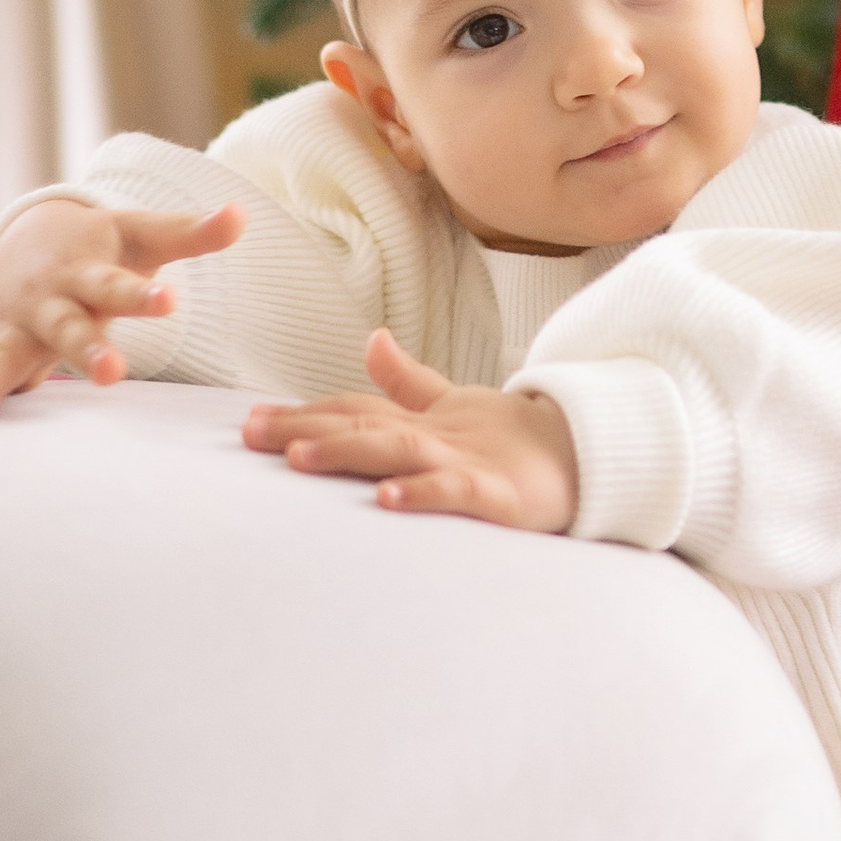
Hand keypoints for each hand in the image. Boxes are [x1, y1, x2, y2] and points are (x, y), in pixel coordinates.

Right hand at [0, 199, 246, 412]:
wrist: (31, 243)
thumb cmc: (101, 248)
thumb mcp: (141, 237)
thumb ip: (190, 233)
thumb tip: (242, 215)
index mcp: (90, 274)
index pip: (120, 284)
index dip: (143, 295)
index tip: (169, 300)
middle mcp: (53, 300)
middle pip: (70, 326)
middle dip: (87, 349)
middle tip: (114, 374)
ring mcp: (21, 327)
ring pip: (7, 355)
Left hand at [244, 329, 577, 531]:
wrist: (590, 455)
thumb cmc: (515, 439)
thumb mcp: (457, 405)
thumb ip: (409, 382)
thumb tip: (371, 341)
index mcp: (420, 421)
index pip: (352, 409)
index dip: (303, 412)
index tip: (249, 419)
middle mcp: (433, 436)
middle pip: (359, 425)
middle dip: (303, 428)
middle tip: (249, 433)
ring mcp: (463, 462)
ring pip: (395, 451)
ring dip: (347, 451)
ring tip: (299, 457)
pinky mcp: (496, 493)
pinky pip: (454, 493)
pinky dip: (421, 493)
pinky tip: (386, 499)